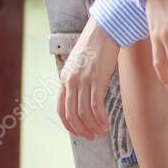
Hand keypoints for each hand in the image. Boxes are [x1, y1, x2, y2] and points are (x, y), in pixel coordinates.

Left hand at [56, 15, 119, 139]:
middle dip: (81, 129)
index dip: (69, 124)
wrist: (104, 30)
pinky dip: (100, 118)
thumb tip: (83, 96)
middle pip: (72, 114)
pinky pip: (96, 105)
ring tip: (101, 132)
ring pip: (84, 112)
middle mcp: (71, 81)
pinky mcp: (96, 79)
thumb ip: (77, 79)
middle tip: (91, 137)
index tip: (77, 132)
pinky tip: (106, 123)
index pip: (61, 108)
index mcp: (64, 78)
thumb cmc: (94, 45)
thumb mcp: (78, 63)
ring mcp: (83, 80)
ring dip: (92, 126)